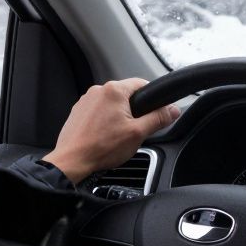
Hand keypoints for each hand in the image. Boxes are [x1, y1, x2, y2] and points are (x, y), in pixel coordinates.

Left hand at [42, 78, 180, 183]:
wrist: (72, 161)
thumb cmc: (101, 148)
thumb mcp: (138, 133)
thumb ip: (158, 119)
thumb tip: (173, 110)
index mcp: (114, 90)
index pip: (142, 83)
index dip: (152, 98)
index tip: (155, 111)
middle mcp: (97, 91)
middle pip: (126, 95)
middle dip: (134, 110)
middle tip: (134, 130)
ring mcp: (85, 101)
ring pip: (111, 104)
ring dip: (118, 116)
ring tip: (117, 137)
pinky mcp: (77, 112)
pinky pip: (98, 112)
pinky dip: (104, 122)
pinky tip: (104, 137)